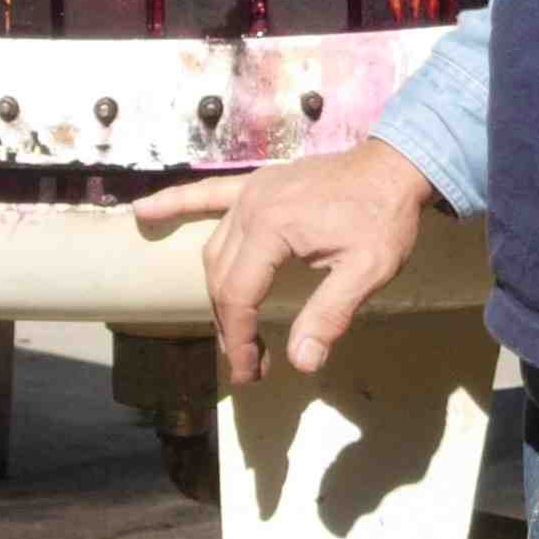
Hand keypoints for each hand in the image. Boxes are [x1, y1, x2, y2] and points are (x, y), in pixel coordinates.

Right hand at [130, 138, 436, 385]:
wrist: (396, 166)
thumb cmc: (385, 218)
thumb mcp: (368, 271)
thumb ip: (330, 315)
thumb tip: (302, 362)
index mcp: (273, 229)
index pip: (239, 295)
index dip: (239, 340)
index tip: (249, 373)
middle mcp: (250, 208)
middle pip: (221, 277)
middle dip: (229, 324)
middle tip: (248, 362)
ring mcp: (249, 192)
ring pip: (214, 249)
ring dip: (218, 291)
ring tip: (232, 329)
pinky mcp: (256, 184)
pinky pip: (207, 195)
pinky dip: (175, 204)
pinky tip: (143, 212)